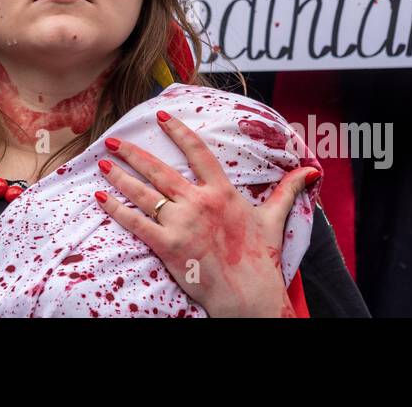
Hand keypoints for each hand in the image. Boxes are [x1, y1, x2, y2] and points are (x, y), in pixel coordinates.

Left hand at [94, 111, 318, 317]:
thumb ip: (287, 190)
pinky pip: (137, 223)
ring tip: (103, 164)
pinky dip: (117, 210)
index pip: (197, 151)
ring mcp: (182, 223)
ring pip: (144, 193)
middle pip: (160, 169)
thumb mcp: (274, 219)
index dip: (177, 130)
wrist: (249, 295)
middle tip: (113, 139)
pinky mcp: (168, 245)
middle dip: (133, 153)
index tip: (160, 115)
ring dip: (120, 177)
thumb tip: (310, 171)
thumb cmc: (260, 259)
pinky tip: (101, 199)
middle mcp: (199, 202)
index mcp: (222, 191)